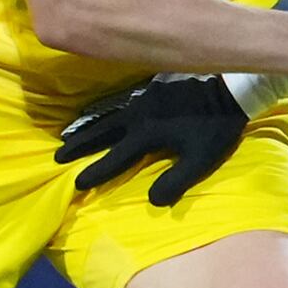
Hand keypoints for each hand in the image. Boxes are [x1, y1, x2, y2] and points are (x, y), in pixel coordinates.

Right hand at [57, 77, 250, 205]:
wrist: (229, 86)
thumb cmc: (216, 125)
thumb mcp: (201, 159)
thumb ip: (176, 180)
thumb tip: (151, 201)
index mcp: (147, 134)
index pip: (115, 158)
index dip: (96, 172)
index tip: (76, 184)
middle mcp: (137, 115)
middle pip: (102, 133)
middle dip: (79, 145)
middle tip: (58, 156)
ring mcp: (143, 98)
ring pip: (107, 115)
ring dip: (88, 127)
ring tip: (69, 135)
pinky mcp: (151, 87)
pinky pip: (120, 101)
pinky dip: (105, 110)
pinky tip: (102, 112)